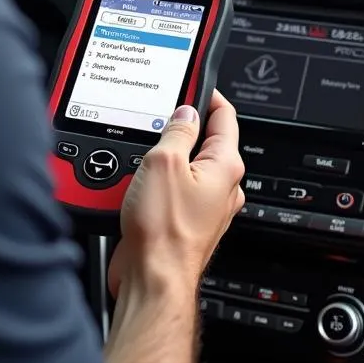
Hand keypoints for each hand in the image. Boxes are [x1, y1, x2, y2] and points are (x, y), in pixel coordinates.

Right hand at [108, 91, 244, 298]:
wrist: (152, 281)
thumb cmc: (164, 232)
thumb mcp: (164, 163)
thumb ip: (176, 132)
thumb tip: (184, 113)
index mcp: (225, 166)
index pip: (225, 115)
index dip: (207, 94)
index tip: (192, 81)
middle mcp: (222, 187)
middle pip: (206, 140)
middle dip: (182, 125)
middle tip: (159, 116)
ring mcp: (205, 206)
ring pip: (187, 165)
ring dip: (166, 155)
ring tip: (144, 151)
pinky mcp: (185, 222)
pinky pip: (174, 189)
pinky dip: (158, 180)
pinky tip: (138, 181)